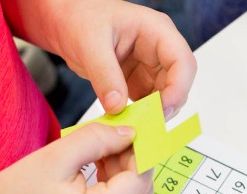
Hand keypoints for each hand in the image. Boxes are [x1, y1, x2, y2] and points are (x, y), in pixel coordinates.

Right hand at [0, 123, 152, 193]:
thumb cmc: (14, 193)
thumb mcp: (56, 156)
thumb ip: (97, 140)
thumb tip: (130, 134)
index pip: (139, 180)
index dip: (140, 151)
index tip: (131, 129)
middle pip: (142, 192)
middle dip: (133, 161)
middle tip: (115, 136)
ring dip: (126, 174)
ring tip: (102, 151)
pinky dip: (117, 189)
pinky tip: (99, 169)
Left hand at [4, 0, 196, 116]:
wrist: (64, 20)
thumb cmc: (79, 16)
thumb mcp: (89, 43)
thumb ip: (104, 75)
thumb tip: (117, 107)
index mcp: (156, 31)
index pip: (183, 62)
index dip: (179, 88)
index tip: (164, 109)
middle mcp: (159, 50)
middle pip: (178, 84)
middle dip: (166, 106)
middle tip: (146, 124)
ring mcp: (150, 67)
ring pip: (166, 98)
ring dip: (153, 114)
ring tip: (133, 125)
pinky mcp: (139, 82)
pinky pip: (148, 104)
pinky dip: (140, 116)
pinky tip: (126, 121)